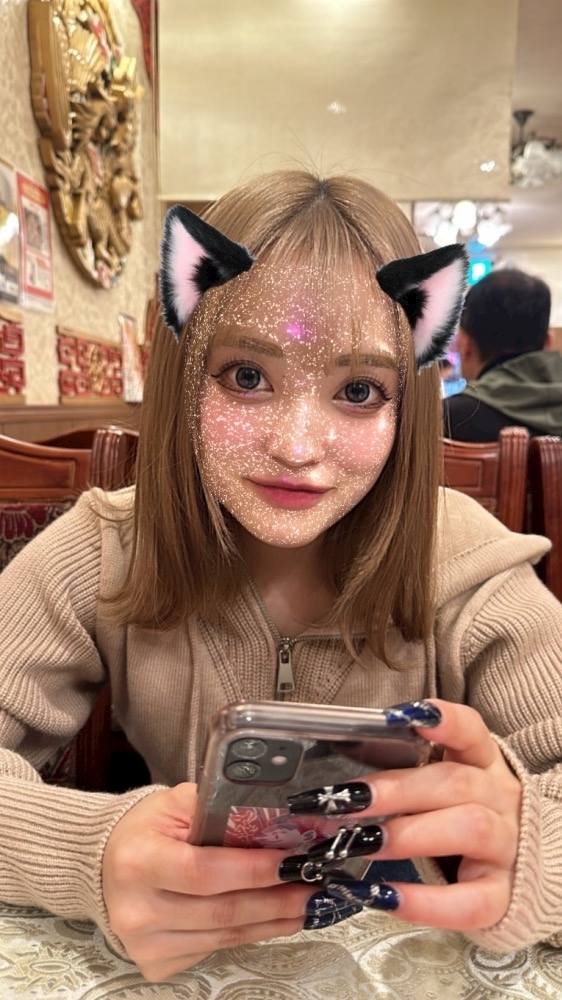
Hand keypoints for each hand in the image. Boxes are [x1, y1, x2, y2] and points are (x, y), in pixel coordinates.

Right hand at [102, 782, 314, 980]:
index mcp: (138, 861)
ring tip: (304, 904)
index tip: (292, 860)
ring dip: (272, 921)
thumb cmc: (146, 829)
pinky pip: (214, 948)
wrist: (104, 865)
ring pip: (224, 936)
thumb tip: (275, 820)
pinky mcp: (155, 964)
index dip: (252, 870)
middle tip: (313, 884)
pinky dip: (248, 934)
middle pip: (221, 910)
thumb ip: (217, 810)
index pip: (204, 871)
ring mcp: (144, 944)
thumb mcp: (175, 804)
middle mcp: (136, 909)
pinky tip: (271, 918)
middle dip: (276, 899)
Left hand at [289, 700, 522, 932]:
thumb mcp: (442, 789)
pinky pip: (468, 902)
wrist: (516, 875)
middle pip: (454, 782)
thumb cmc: (460, 820)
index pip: (470, 731)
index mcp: (483, 764)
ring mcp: (507, 848)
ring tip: (361, 844)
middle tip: (346, 801)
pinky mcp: (504, 897)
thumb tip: (337, 786)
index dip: (445, 721)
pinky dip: (423, 902)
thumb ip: (404, 777)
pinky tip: (382, 897)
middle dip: (396, 790)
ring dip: (408, 834)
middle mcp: (501, 799)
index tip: (407, 716)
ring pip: (468, 829)